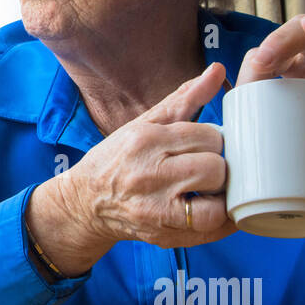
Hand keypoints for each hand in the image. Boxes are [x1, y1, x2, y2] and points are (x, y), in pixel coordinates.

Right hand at [33, 62, 237, 264]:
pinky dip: (221, 220)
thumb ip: (184, 99)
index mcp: (146, 140)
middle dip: (217, 167)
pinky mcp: (163, 235)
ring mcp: (156, 209)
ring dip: (220, 196)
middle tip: (206, 169)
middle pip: (215, 167)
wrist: (84, 203)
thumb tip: (218, 70)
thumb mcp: (144, 124)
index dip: (213, 142)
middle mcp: (150, 174)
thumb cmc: (116, 160)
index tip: (204, 147)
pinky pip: (212, 229)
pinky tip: (211, 209)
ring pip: (217, 201)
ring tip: (207, 191)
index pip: (208, 136)